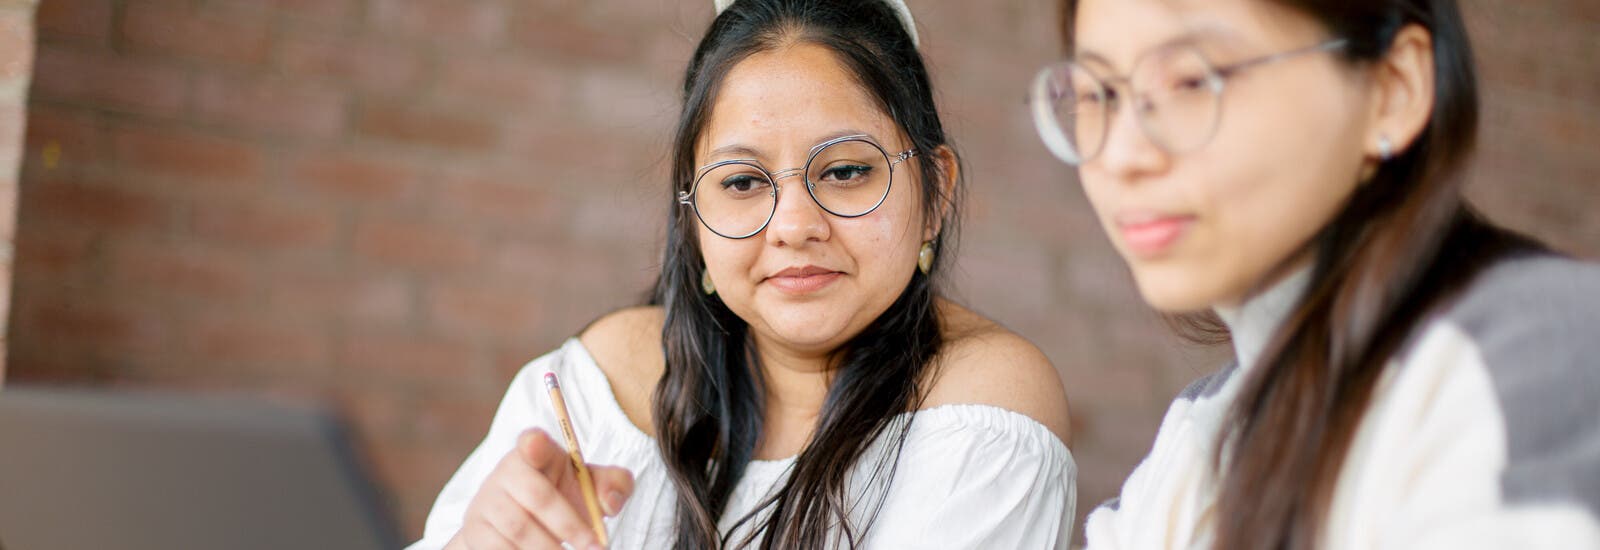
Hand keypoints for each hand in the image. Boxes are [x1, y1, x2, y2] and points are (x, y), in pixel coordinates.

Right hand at [445, 429, 634, 549]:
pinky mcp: (476, 529)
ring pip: (519, 528)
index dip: (533, 442)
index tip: (537, 445)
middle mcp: (506, 471)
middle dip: (570, 525)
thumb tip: (610, 502)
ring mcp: (487, 500)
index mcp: (536, 452)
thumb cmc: (564, 498)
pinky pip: (501, 547)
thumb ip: (614, 484)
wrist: (523, 527)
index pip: (532, 441)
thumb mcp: (592, 486)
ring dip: (550, 547)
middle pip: (537, 495)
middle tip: (595, 547)